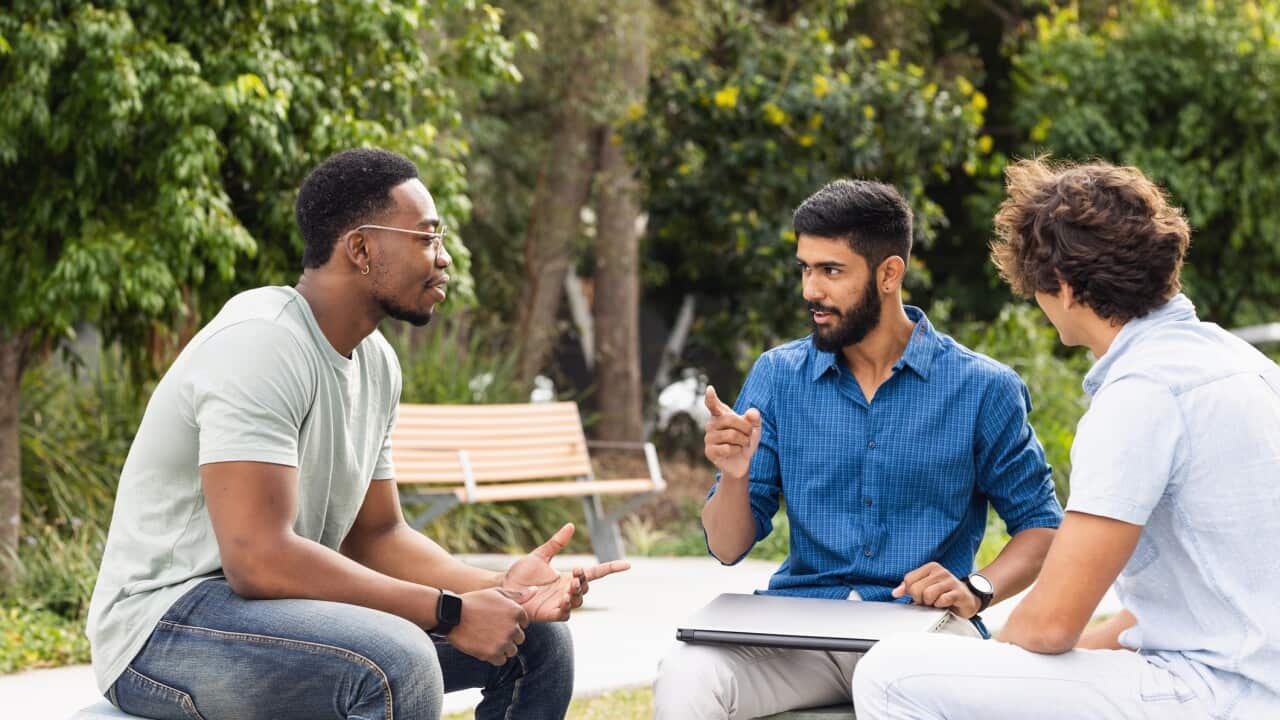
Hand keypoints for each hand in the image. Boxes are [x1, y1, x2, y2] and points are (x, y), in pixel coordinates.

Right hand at [448, 587, 529, 665]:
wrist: (452, 615)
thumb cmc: (474, 602)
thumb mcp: (497, 592)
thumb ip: (518, 594)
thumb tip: (536, 590)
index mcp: (516, 611)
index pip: (524, 624)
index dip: (511, 623)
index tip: (497, 620)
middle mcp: (513, 628)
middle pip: (519, 639)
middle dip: (508, 636)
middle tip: (491, 630)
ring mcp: (503, 642)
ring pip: (511, 651)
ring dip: (501, 647)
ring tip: (486, 638)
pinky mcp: (492, 654)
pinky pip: (501, 660)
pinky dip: (493, 656)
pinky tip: (483, 646)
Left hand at [502, 523, 629, 621]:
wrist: (504, 588)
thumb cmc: (520, 574)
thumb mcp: (540, 555)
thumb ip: (556, 542)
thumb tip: (571, 525)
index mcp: (567, 577)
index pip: (595, 573)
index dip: (610, 569)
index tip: (627, 565)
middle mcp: (567, 590)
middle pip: (586, 586)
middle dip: (584, 580)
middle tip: (576, 573)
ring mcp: (560, 603)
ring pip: (578, 600)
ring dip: (576, 594)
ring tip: (569, 587)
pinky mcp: (550, 614)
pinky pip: (565, 614)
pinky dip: (566, 607)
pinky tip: (563, 600)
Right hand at [703, 385, 761, 480]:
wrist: (742, 461)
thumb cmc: (745, 439)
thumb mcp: (754, 427)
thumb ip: (754, 418)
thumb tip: (751, 413)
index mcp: (720, 415)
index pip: (713, 404)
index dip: (711, 397)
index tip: (709, 389)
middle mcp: (711, 424)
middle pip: (730, 419)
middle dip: (746, 427)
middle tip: (749, 434)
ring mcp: (708, 438)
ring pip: (731, 435)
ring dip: (743, 440)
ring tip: (743, 443)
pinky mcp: (709, 451)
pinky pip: (728, 448)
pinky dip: (737, 450)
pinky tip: (735, 451)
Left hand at [892, 562, 981, 618]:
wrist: (967, 598)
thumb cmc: (944, 592)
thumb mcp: (925, 586)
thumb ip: (909, 587)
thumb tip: (895, 592)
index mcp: (930, 568)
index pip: (909, 579)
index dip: (909, 592)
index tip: (917, 596)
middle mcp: (940, 571)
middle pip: (916, 589)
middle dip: (919, 599)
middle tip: (928, 601)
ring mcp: (950, 581)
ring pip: (928, 595)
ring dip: (930, 603)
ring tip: (936, 602)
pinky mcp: (958, 592)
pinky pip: (942, 600)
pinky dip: (940, 605)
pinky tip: (944, 604)